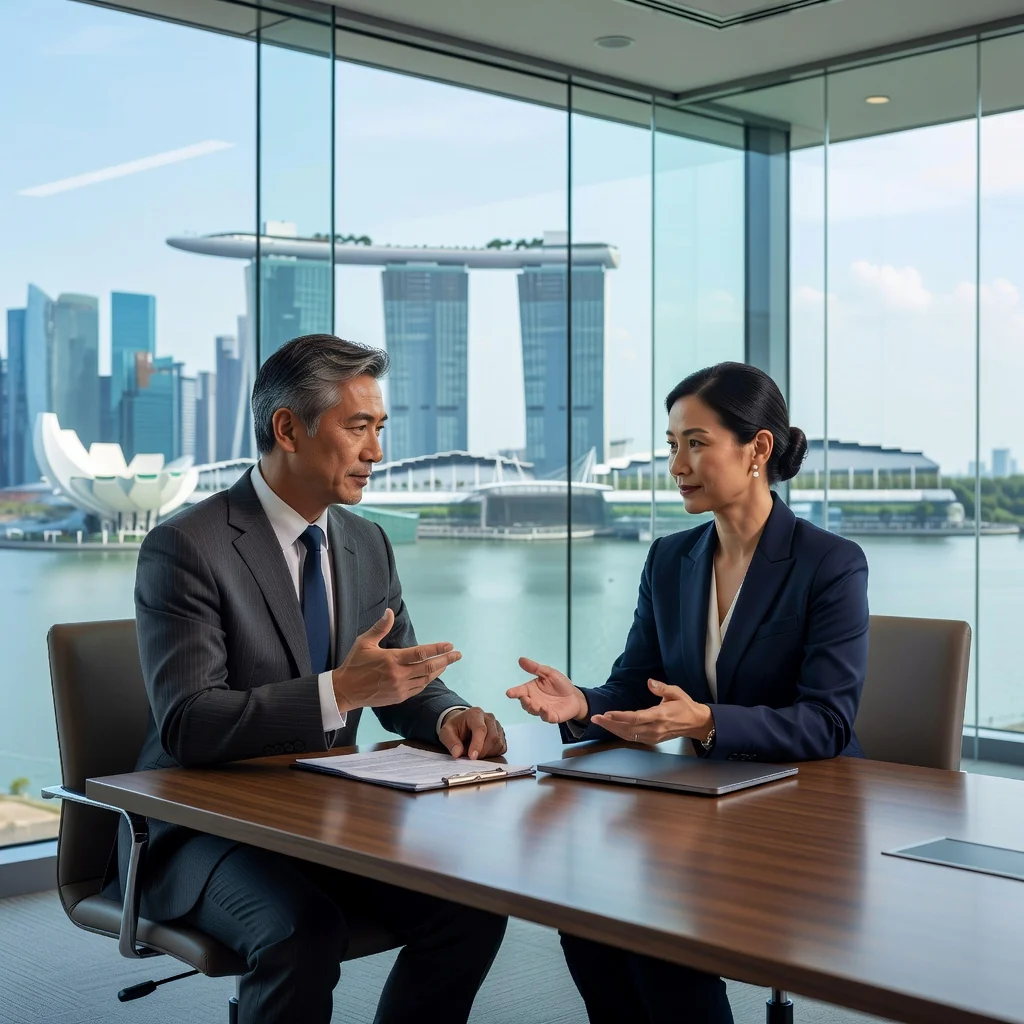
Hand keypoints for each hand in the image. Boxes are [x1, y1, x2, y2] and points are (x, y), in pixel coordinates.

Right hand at [332, 608, 460, 713]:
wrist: (344, 691)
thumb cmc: (354, 664)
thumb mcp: (364, 642)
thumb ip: (380, 627)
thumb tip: (389, 612)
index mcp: (391, 659)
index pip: (420, 653)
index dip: (437, 649)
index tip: (450, 645)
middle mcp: (398, 675)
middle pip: (428, 668)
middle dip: (446, 660)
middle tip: (458, 655)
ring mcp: (399, 688)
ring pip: (425, 680)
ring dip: (438, 671)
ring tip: (446, 663)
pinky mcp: (398, 697)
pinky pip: (418, 689)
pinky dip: (426, 681)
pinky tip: (431, 675)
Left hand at [439, 707, 506, 759]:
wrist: (463, 724)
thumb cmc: (455, 727)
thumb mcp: (446, 732)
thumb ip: (450, 742)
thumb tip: (457, 753)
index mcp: (475, 714)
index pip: (480, 729)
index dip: (477, 744)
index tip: (472, 757)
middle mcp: (489, 718)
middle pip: (493, 737)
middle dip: (482, 752)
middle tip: (470, 757)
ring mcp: (497, 726)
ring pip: (498, 744)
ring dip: (487, 753)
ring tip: (474, 751)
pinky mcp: (501, 735)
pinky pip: (502, 748)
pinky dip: (493, 754)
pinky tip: (483, 752)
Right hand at [506, 657, 587, 724]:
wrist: (575, 696)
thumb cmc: (560, 684)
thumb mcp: (548, 673)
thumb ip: (535, 668)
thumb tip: (521, 659)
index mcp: (531, 690)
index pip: (520, 691)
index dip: (514, 692)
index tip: (509, 693)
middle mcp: (534, 701)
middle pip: (525, 703)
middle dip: (524, 701)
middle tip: (524, 697)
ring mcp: (542, 710)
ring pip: (533, 711)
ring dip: (532, 708)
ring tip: (532, 703)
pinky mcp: (552, 717)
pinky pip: (547, 717)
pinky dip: (545, 714)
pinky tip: (545, 709)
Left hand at [591, 679, 713, 745]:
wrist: (697, 723)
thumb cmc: (685, 706)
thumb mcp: (676, 692)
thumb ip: (662, 688)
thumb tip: (649, 682)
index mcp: (660, 716)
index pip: (637, 718)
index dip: (621, 717)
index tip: (607, 713)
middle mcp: (655, 728)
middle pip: (628, 729)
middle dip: (610, 724)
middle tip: (595, 718)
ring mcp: (654, 736)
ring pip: (629, 736)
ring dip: (613, 729)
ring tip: (600, 722)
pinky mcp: (652, 739)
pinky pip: (633, 738)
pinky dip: (621, 734)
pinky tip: (612, 728)